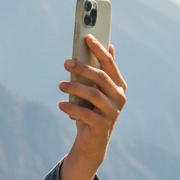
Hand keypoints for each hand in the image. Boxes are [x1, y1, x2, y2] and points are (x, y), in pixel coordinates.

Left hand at [57, 35, 126, 179]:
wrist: (92, 141)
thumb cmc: (92, 110)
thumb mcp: (96, 91)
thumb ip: (100, 71)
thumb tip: (109, 45)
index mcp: (119, 85)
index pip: (109, 63)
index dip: (99, 49)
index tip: (87, 37)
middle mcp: (119, 97)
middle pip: (101, 77)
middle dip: (83, 68)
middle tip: (66, 63)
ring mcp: (112, 112)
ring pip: (93, 94)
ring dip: (74, 87)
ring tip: (60, 85)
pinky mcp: (102, 125)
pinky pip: (85, 113)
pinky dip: (72, 108)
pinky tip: (61, 105)